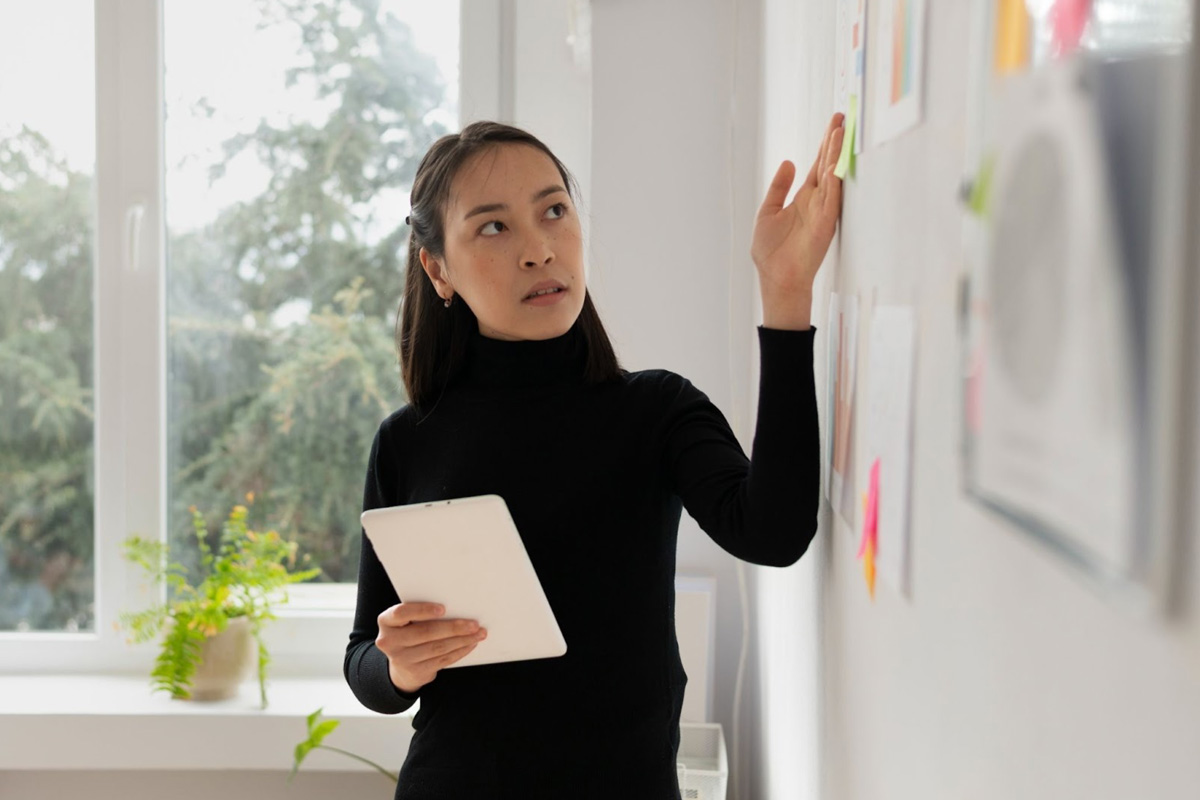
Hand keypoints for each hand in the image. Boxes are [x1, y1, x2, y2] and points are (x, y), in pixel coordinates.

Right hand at [376, 602, 486, 693]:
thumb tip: (455, 604)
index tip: (443, 609)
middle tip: (474, 624)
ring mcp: (401, 659)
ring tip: (478, 633)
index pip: (402, 613)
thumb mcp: (406, 621)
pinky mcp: (416, 671)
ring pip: (437, 647)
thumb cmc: (408, 632)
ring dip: (462, 640)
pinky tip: (470, 644)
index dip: (423, 610)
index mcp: (386, 622)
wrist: (400, 665)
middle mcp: (389, 641)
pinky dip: (459, 651)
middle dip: (453, 627)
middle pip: (425, 632)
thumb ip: (420, 613)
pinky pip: (442, 660)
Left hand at [750, 113, 845, 300]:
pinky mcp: (825, 225)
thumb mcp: (768, 212)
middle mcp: (817, 201)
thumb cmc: (771, 252)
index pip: (818, 165)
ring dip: (837, 155)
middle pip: (829, 165)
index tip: (834, 123)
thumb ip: (778, 187)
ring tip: (841, 132)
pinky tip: (834, 164)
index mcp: (804, 198)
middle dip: (835, 142)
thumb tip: (788, 162)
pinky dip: (834, 181)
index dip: (825, 144)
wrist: (777, 278)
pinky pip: (831, 199)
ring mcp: (823, 212)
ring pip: (833, 177)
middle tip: (843, 117)